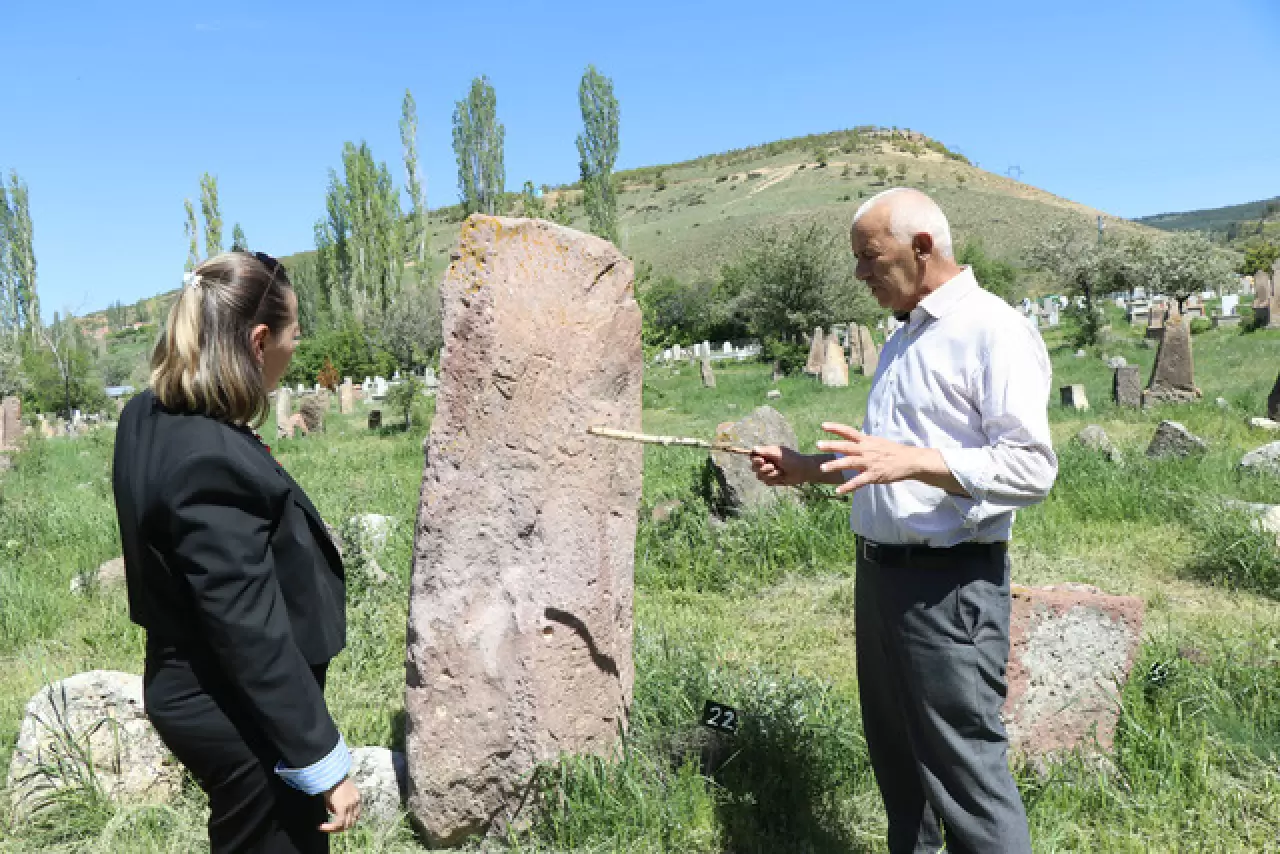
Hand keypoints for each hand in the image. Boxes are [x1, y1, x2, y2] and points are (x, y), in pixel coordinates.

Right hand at [320, 777, 360, 833]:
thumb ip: (337, 802)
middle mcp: (356, 801)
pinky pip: (338, 823)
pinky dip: (330, 827)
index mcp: (356, 796)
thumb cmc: (331, 779)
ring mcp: (351, 805)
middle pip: (352, 821)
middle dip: (342, 827)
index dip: (347, 820)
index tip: (337, 822)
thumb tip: (333, 811)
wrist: (330, 773)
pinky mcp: (343, 808)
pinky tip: (322, 827)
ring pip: (346, 824)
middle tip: (331, 828)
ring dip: (335, 829)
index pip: (356, 814)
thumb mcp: (337, 792)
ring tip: (325, 828)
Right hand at [750, 445, 813, 486]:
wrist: (802, 470)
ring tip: (780, 472)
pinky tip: (781, 477)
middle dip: (764, 468)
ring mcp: (768, 472)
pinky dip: (774, 480)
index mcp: (766, 454)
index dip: (755, 460)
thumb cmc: (791, 459)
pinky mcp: (772, 480)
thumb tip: (753, 449)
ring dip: (770, 474)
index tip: (762, 460)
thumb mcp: (777, 453)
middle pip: (754, 467)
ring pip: (760, 476)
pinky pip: (766, 482)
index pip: (753, 456)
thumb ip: (765, 451)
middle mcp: (766, 463)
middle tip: (773, 466)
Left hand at [815, 422, 945, 494]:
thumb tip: (851, 442)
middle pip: (846, 446)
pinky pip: (859, 481)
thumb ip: (864, 443)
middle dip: (831, 445)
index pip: (849, 431)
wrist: (910, 460)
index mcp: (867, 441)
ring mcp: (870, 463)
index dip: (836, 428)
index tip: (823, 425)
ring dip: (835, 465)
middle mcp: (867, 450)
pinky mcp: (874, 475)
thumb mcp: (878, 442)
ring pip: (850, 463)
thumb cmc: (893, 451)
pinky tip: (838, 490)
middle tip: (818, 444)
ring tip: (823, 468)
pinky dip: (848, 486)